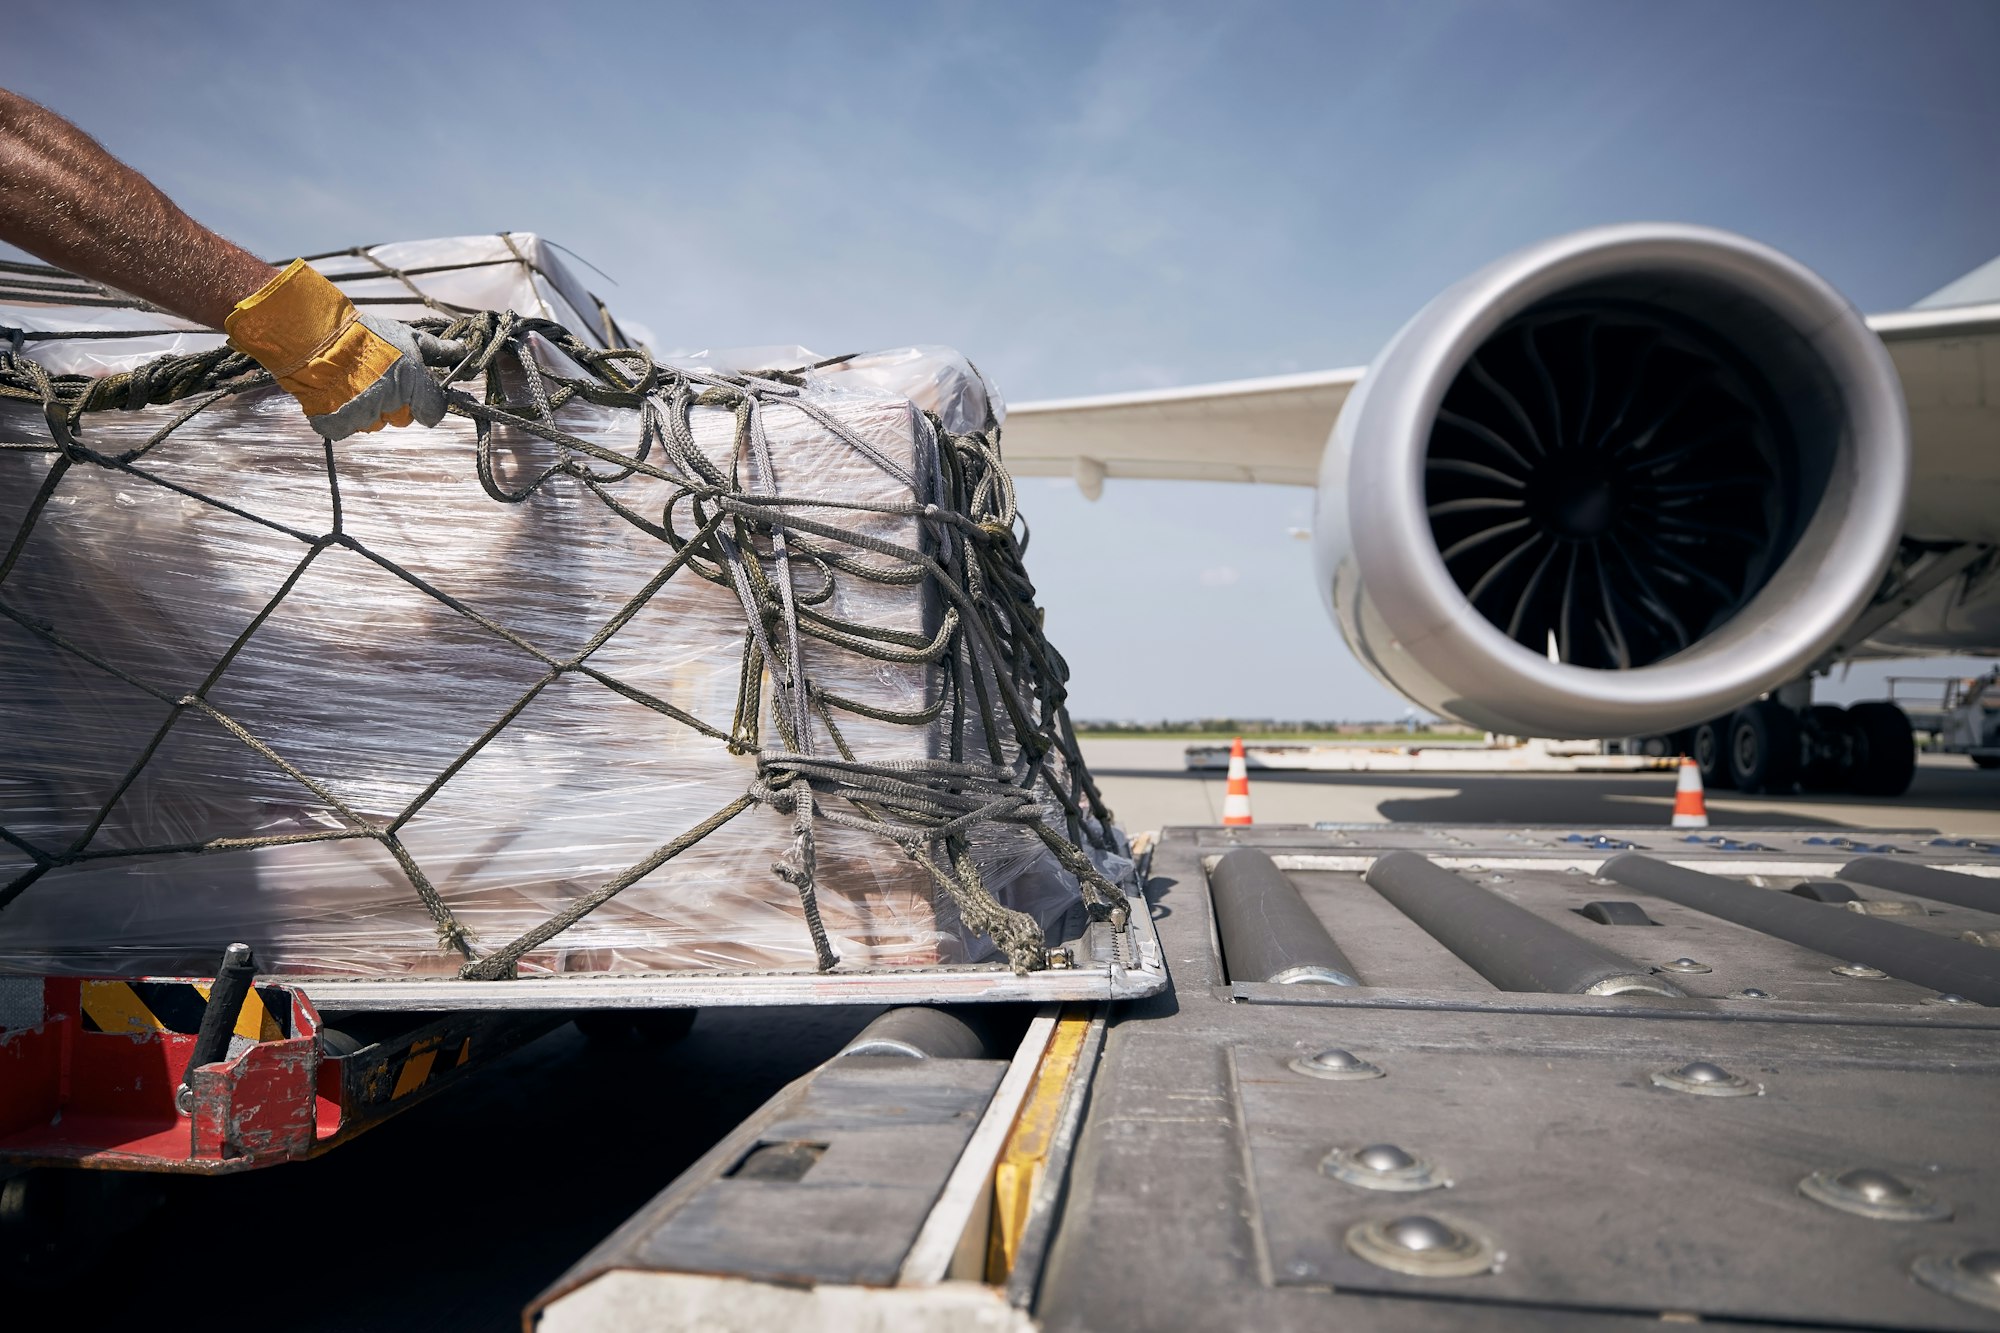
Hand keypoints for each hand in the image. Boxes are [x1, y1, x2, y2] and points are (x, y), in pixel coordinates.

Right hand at [224, 259, 445, 439]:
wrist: (314, 334)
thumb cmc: (365, 334)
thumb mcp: (406, 336)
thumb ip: (437, 351)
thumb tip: (465, 352)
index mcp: (412, 381)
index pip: (434, 411)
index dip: (426, 403)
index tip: (415, 393)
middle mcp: (391, 402)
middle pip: (403, 418)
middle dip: (394, 403)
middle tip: (375, 379)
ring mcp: (363, 415)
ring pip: (374, 423)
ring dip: (367, 409)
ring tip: (352, 382)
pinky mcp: (337, 424)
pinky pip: (346, 428)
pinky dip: (341, 417)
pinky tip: (336, 394)